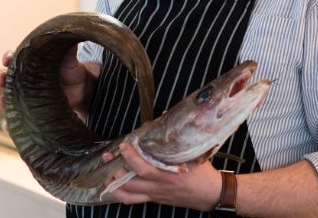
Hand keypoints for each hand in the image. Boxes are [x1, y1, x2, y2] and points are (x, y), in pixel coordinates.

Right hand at [0, 47, 97, 118]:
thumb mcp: (71, 61)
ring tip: (2, 102)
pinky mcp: (33, 114)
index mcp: (32, 65)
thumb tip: (68, 31)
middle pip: (8, 80)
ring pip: (9, 99)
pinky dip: (11, 124)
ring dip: (3, 100)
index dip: (8, 58)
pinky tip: (8, 126)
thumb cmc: (74, 72)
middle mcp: (26, 81)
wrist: (84, 93)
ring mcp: (28, 98)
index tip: (7, 59)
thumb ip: (67, 50)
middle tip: (0, 79)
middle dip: (1, 79)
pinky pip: (19, 120)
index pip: (15, 59)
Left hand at [102, 142, 221, 211]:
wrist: (210, 194)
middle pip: (130, 183)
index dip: (130, 157)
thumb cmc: (203, 173)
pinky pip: (133, 200)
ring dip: (114, 184)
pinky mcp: (155, 199)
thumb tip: (165, 117)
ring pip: (128, 194)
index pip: (143, 169)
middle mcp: (158, 187)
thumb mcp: (194, 154)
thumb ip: (178, 139)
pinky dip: (122, 193)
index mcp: (167, 176)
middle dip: (114, 170)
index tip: (123, 145)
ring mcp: (155, 195)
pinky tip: (117, 185)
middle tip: (107, 157)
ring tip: (107, 172)